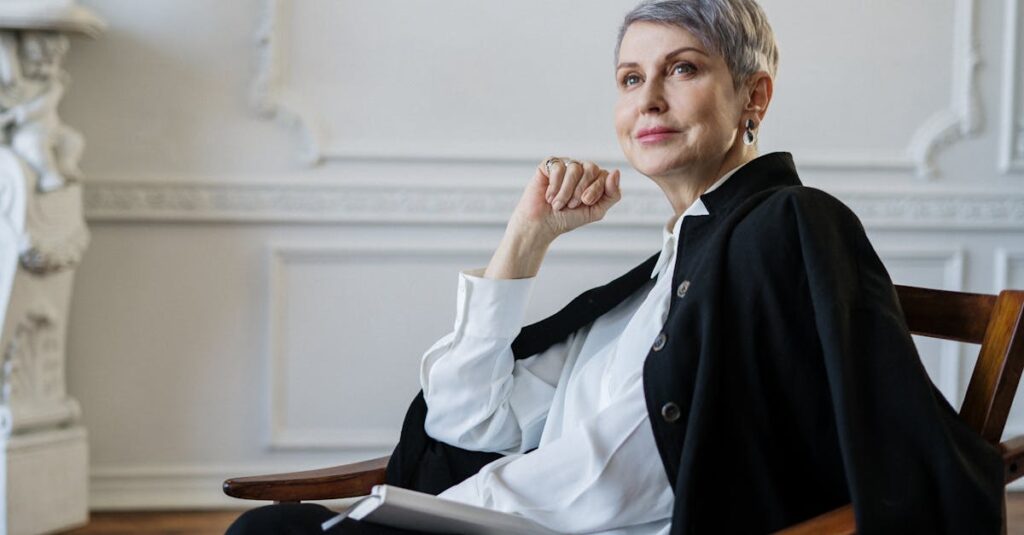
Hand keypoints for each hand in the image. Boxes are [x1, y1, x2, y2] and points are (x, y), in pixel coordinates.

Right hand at [507, 157, 621, 242]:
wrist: (542, 225)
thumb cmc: (567, 218)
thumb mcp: (596, 211)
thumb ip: (612, 194)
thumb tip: (616, 172)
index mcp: (594, 179)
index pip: (604, 175)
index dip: (595, 189)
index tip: (585, 203)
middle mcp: (581, 169)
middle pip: (591, 168)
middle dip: (581, 189)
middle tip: (572, 204)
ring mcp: (565, 165)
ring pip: (574, 168)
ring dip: (566, 191)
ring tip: (558, 204)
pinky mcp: (549, 165)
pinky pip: (558, 167)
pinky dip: (554, 185)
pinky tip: (549, 196)